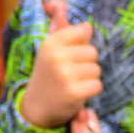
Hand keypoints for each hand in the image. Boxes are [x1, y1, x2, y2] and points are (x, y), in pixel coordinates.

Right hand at [19, 0, 103, 131]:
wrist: (37, 106)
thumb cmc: (48, 74)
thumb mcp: (51, 51)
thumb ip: (67, 34)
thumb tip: (88, 26)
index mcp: (50, 42)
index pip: (81, 32)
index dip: (81, 44)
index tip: (70, 54)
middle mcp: (56, 56)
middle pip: (92, 52)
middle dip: (86, 63)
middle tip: (71, 72)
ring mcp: (65, 74)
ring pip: (96, 69)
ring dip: (89, 78)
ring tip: (73, 82)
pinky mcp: (74, 92)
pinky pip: (97, 85)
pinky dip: (91, 90)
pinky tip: (78, 93)